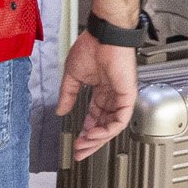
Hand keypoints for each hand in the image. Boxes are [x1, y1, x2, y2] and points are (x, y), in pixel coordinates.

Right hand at [56, 29, 138, 156]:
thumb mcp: (73, 76)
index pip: (95, 117)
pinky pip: (120, 120)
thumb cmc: (92, 46)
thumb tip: (60, 110)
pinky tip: (94, 134)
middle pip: (103, 126)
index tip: (76, 141)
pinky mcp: (127, 96)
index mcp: (101, 90)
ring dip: (97, 138)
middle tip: (80, 151)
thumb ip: (67, 95)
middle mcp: (112, 95)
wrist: (103, 35)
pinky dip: (107, 130)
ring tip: (84, 145)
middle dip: (91, 141)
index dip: (85, 131)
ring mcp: (121, 97)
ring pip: (112, 126)